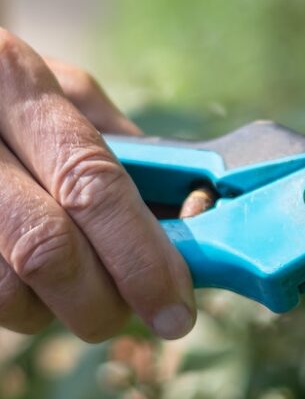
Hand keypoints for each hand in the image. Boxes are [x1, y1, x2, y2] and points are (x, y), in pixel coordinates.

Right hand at [0, 32, 195, 339]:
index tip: (176, 307)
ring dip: (60, 311)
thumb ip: (121, 150)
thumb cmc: (8, 99)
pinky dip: (23, 307)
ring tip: (78, 287)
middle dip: (107, 301)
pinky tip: (33, 280)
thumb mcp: (59, 96)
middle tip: (143, 314)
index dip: (142, 257)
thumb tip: (191, 219)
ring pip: (10, 291)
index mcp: (19, 83)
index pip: (92, 184)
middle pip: (49, 249)